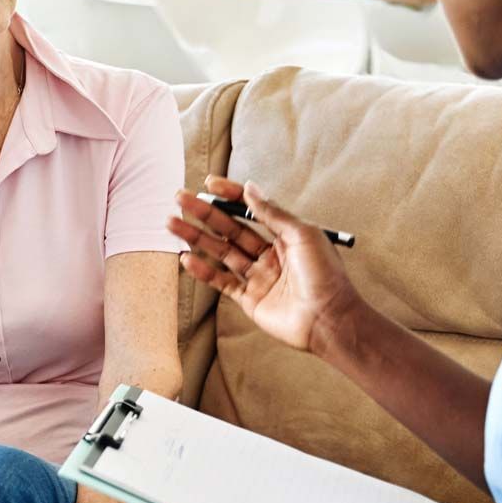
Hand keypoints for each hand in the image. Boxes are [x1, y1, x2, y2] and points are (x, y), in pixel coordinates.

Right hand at [169, 177, 360, 353]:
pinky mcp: (249, 299)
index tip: (209, 183)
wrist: (329, 319)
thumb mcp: (303, 234)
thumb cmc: (325, 275)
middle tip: (180, 198)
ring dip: (197, 238)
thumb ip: (273, 212)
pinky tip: (186, 258)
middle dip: (205, 213)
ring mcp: (257, 277)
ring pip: (221, 252)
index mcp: (285, 236)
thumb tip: (250, 188)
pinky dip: (203, 271)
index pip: (251, 210)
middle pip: (230, 229)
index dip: (230, 195)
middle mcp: (269, 254)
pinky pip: (221, 281)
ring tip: (172, 223)